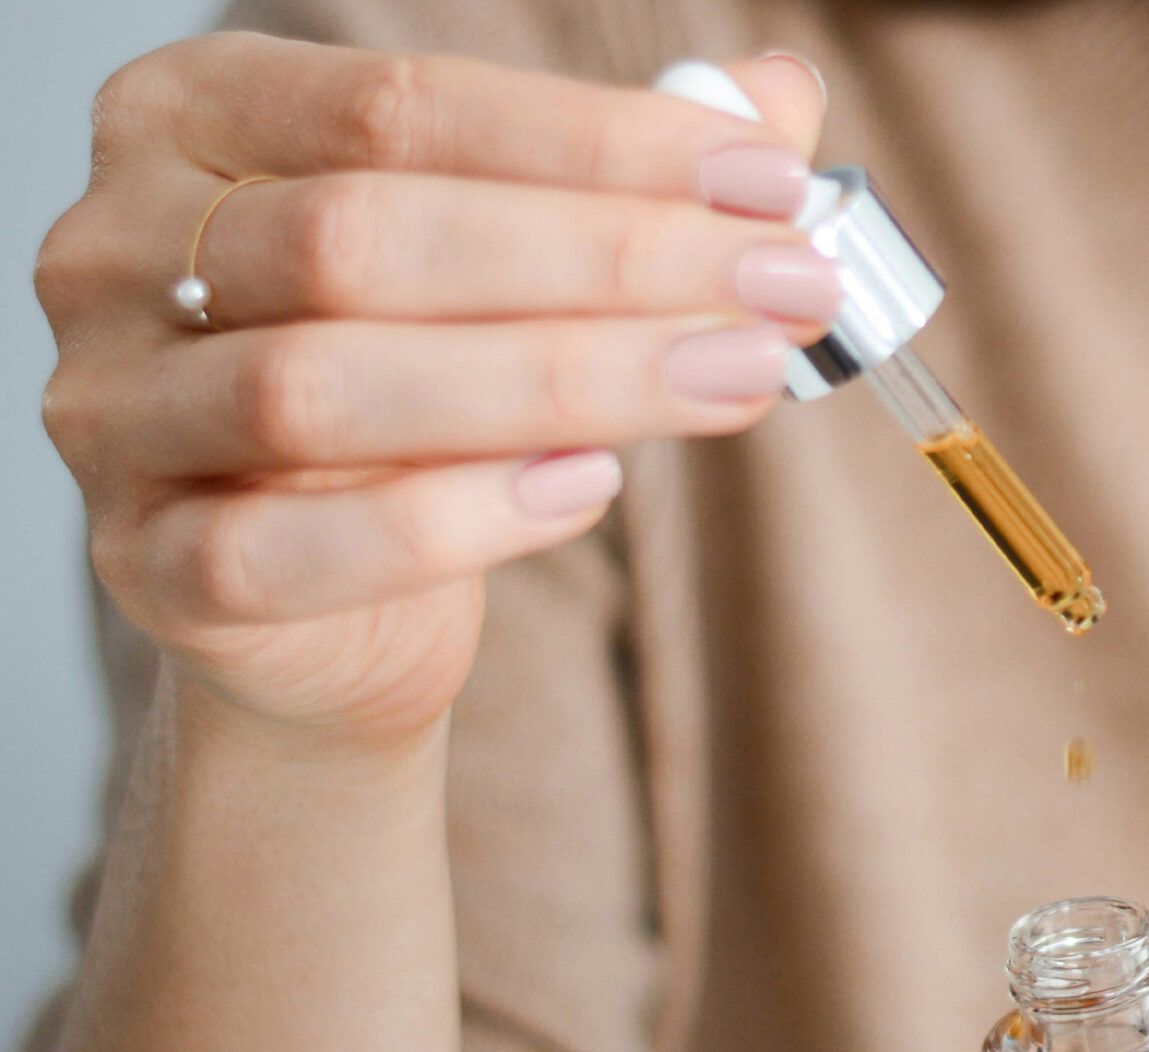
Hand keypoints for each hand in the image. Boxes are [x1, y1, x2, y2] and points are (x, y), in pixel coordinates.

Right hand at [35, 37, 835, 746]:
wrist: (320, 608)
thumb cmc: (417, 398)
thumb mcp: (512, 264)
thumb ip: (623, 178)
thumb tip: (777, 96)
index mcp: (196, 119)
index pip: (405, 104)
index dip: (602, 143)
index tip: (772, 186)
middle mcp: (115, 247)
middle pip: (370, 236)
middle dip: (610, 259)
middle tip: (785, 289)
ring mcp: (113, 412)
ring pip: (328, 384)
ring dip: (562, 381)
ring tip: (734, 378)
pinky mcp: (154, 567)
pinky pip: (292, 546)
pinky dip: (455, 520)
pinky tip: (591, 489)